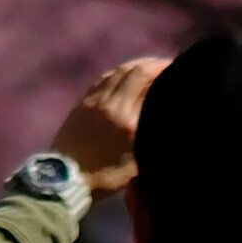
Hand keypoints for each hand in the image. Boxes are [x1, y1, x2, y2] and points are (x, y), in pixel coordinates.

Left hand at [55, 55, 167, 194]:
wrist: (67, 178)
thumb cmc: (106, 176)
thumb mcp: (137, 163)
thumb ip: (151, 137)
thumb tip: (165, 118)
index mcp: (127, 120)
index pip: (146, 82)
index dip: (161, 69)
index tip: (174, 67)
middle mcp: (111, 104)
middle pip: (132, 71)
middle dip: (150, 64)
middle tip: (165, 64)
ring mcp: (94, 101)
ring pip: (116, 72)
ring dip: (134, 65)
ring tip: (147, 66)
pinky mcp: (81, 103)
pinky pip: (102, 79)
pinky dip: (116, 73)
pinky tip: (122, 75)